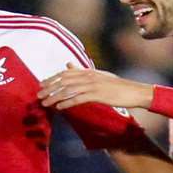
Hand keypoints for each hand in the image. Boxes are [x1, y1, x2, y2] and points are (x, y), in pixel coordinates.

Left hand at [38, 68, 154, 111]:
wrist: (133, 91)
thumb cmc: (117, 85)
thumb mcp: (98, 75)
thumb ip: (82, 71)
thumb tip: (68, 64)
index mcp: (88, 71)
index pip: (65, 73)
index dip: (52, 78)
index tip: (42, 85)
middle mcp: (89, 76)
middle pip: (64, 81)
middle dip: (50, 88)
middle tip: (39, 95)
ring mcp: (93, 85)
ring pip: (69, 90)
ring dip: (55, 97)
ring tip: (45, 103)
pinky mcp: (98, 95)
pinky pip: (78, 98)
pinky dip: (67, 103)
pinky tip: (59, 108)